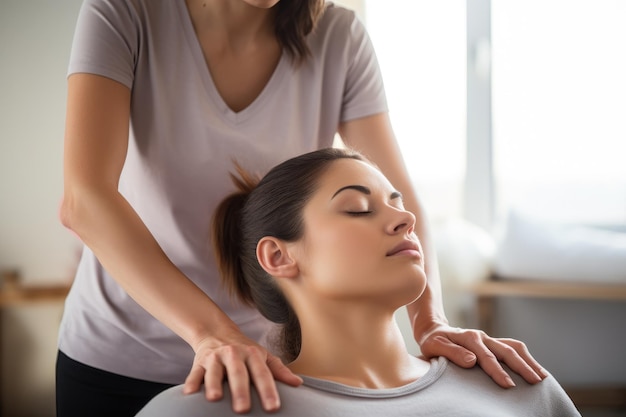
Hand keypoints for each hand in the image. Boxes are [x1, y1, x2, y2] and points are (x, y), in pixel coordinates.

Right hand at [183, 330, 302, 413]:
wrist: (216, 332)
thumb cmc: (244, 349)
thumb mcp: (263, 356)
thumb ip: (279, 370)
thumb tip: (298, 383)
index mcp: (252, 354)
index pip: (262, 373)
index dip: (268, 390)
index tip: (273, 407)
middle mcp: (234, 354)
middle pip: (238, 373)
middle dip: (240, 390)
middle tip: (243, 410)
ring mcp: (216, 357)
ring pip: (214, 371)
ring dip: (214, 384)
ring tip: (215, 399)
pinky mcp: (199, 361)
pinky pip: (194, 372)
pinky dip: (191, 382)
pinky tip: (189, 393)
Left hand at [418, 323, 547, 387]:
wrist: (434, 329)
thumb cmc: (433, 341)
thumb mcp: (435, 346)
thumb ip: (452, 352)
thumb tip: (472, 360)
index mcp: (469, 338)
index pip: (486, 357)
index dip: (498, 371)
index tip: (509, 385)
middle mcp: (482, 337)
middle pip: (506, 351)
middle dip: (522, 367)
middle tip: (536, 382)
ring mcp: (489, 339)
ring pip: (514, 347)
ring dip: (529, 361)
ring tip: (543, 377)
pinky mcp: (492, 343)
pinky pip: (513, 348)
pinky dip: (526, 358)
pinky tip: (535, 369)